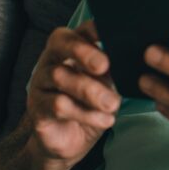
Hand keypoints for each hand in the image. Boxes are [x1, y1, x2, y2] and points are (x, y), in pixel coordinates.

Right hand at [25, 20, 120, 168]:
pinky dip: (85, 113)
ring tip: (113, 104)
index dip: (93, 28)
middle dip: (83, 51)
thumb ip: (112, 70)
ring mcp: (41, 82)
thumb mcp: (105, 85)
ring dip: (90, 91)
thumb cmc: (90, 105)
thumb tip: (130, 58)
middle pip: (60, 43)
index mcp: (71, 48)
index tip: (110, 31)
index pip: (79, 30)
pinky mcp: (37, 107)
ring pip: (60, 76)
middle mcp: (52, 59)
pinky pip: (58, 105)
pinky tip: (105, 120)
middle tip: (104, 66)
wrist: (69, 141)